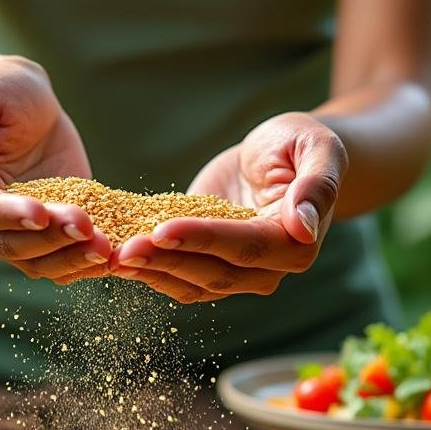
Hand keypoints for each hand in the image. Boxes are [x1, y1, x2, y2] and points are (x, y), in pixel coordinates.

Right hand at [0, 56, 111, 279]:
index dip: (10, 215)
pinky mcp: (54, 233)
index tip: (40, 212)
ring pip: (41, 263)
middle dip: (51, 239)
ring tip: (107, 246)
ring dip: (73, 258)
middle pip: (13, 245)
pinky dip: (90, 262)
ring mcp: (21, 232)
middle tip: (88, 227)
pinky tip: (116, 255)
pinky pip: (68, 259)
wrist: (29, 100)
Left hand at [110, 112, 346, 302]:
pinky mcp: (209, 266)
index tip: (163, 230)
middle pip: (213, 274)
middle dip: (167, 261)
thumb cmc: (301, 144)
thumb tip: (303, 227)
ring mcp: (238, 274)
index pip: (244, 246)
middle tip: (125, 249)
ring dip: (151, 273)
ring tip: (113, 256)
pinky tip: (116, 257)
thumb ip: (317, 185)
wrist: (282, 154)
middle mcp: (268, 269)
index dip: (202, 240)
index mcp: (296, 244)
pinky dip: (148, 270)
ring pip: (191, 285)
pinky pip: (178, 278)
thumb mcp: (317, 148)